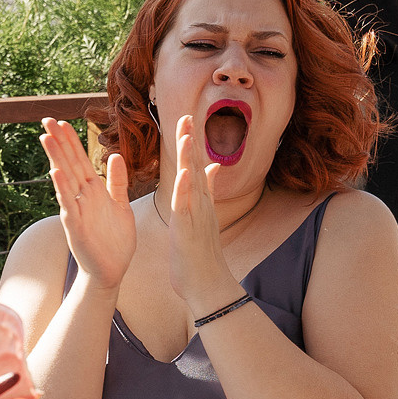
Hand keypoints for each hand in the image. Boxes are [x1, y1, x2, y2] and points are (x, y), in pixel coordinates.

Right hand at [41, 117, 134, 287]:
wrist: (111, 270)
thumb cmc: (115, 240)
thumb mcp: (120, 205)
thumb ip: (117, 182)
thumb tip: (115, 156)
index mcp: (93, 191)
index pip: (80, 160)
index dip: (72, 141)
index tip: (62, 121)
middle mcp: (81, 198)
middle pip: (68, 164)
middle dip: (59, 142)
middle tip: (46, 120)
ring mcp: (76, 211)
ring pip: (64, 180)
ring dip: (55, 159)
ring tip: (46, 138)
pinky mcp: (75, 227)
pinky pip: (68, 205)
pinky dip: (62, 189)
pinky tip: (56, 173)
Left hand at [163, 114, 237, 312]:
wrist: (208, 284)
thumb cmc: (201, 254)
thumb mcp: (202, 219)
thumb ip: (206, 192)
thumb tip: (212, 168)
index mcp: (200, 202)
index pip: (196, 165)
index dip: (191, 142)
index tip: (187, 119)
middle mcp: (201, 204)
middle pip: (195, 165)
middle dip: (190, 139)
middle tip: (186, 114)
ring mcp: (196, 215)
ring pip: (192, 180)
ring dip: (190, 156)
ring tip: (187, 132)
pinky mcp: (189, 229)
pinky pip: (187, 205)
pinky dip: (186, 188)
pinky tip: (185, 172)